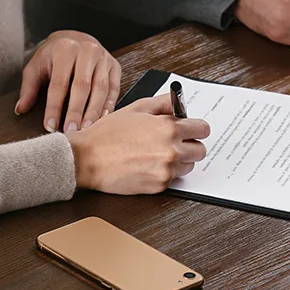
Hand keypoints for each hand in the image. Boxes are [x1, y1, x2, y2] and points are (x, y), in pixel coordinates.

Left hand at [16, 31, 121, 133]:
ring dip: (93, 111)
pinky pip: (114, 88)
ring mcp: (103, 58)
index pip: (59, 83)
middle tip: (71, 130)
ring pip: (101, 88)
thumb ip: (29, 88)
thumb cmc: (54, 55)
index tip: (50, 125)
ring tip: (86, 128)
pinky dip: (108, 104)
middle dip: (76, 111)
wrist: (74, 39)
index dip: (54, 106)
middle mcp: (87, 51)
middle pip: (82, 86)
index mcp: (64, 49)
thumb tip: (21, 109)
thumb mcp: (36, 66)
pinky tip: (101, 118)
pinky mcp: (114, 66)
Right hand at [66, 94, 210, 194]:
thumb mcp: (136, 108)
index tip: (192, 129)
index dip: (196, 128)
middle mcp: (171, 150)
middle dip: (191, 145)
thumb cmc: (107, 134)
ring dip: (179, 160)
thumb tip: (178, 103)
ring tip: (157, 154)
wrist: (87, 159)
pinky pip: (172, 179)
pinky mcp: (158, 186)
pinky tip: (148, 164)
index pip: (203, 129)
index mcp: (168, 128)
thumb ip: (163, 103)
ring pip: (188, 166)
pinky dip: (165, 173)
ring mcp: (166, 170)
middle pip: (201, 151)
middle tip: (176, 142)